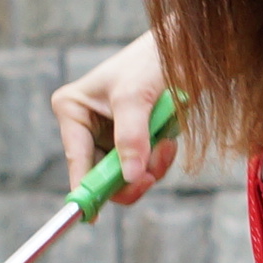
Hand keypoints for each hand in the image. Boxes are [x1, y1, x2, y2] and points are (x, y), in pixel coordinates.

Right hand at [52, 31, 174, 205]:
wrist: (189, 46)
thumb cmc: (155, 59)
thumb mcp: (137, 97)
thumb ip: (131, 137)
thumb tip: (130, 177)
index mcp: (73, 111)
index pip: (77, 160)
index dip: (85, 189)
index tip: (89, 217)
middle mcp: (87, 126)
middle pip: (101, 175)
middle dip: (129, 177)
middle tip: (149, 178)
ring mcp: (112, 135)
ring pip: (126, 175)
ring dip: (150, 168)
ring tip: (166, 144)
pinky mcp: (136, 139)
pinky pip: (144, 168)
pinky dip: (159, 161)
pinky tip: (168, 141)